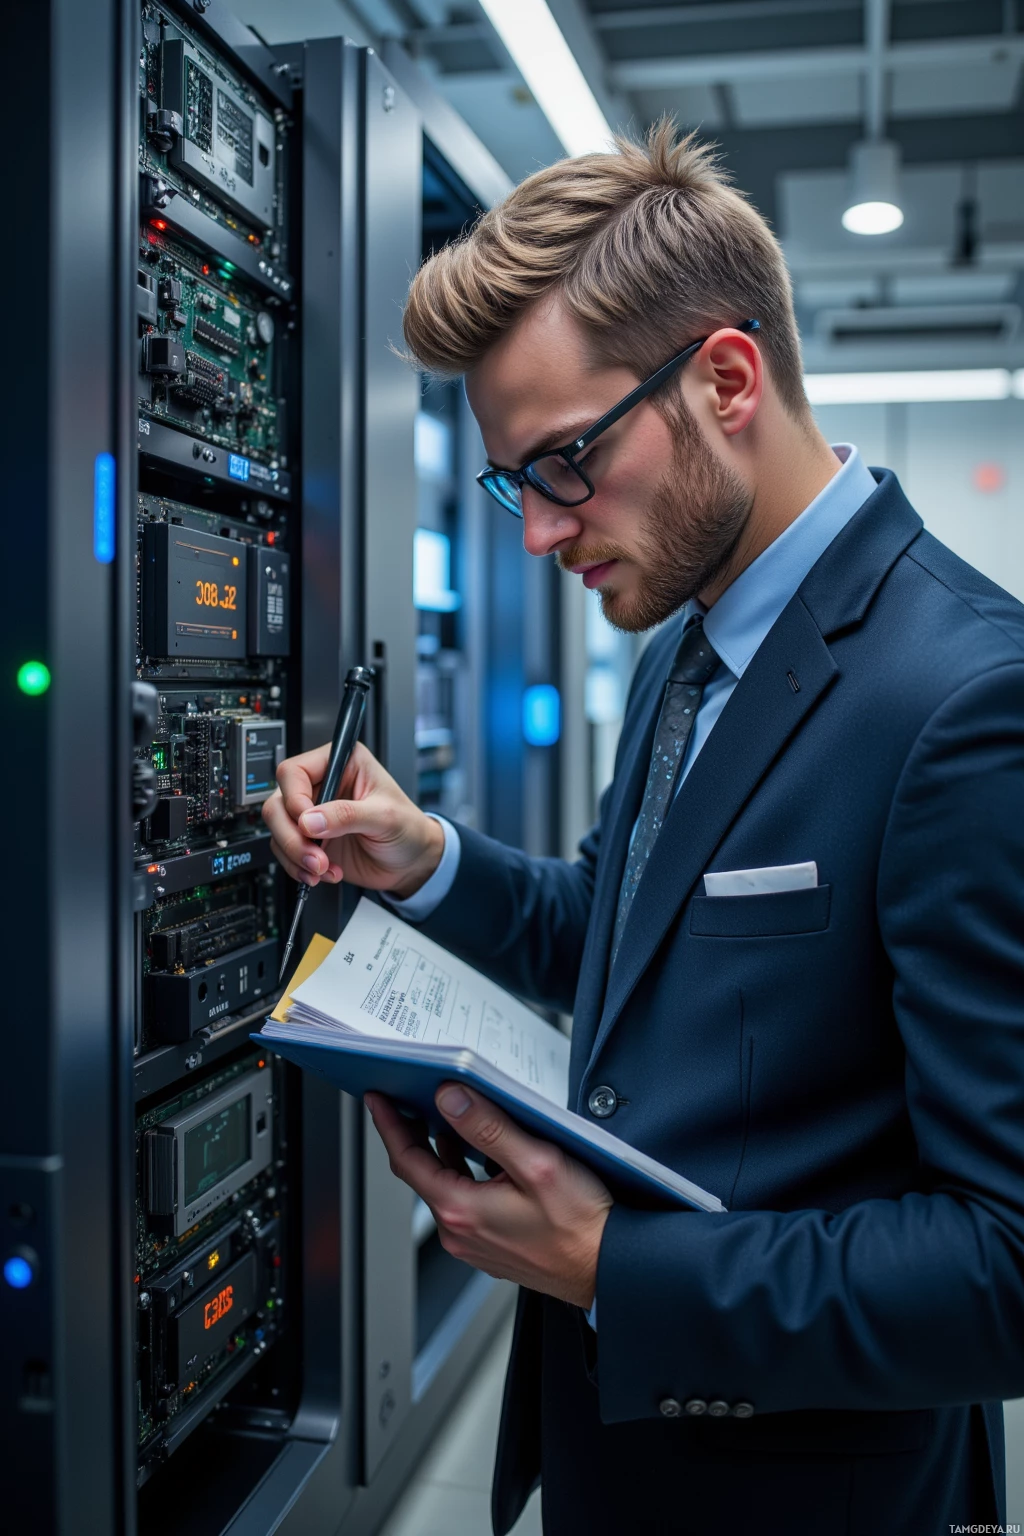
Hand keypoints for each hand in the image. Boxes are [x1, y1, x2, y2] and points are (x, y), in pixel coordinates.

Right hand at [262, 740, 443, 897]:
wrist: (412, 864)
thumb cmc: (409, 829)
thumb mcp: (385, 817)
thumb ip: (348, 815)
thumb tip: (310, 820)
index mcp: (341, 764)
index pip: (295, 772)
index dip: (294, 799)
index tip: (308, 824)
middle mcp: (322, 786)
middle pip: (278, 803)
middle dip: (292, 836)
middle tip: (315, 856)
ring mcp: (313, 815)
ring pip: (278, 830)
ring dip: (295, 855)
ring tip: (323, 869)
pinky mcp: (310, 841)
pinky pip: (286, 852)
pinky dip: (299, 867)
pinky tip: (324, 873)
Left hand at [365, 1085, 612, 1308]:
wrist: (609, 1270)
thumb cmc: (581, 1225)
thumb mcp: (537, 1163)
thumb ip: (489, 1128)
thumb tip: (450, 1099)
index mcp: (462, 1210)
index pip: (407, 1159)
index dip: (389, 1124)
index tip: (377, 1097)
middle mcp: (460, 1232)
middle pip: (421, 1172)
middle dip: (412, 1133)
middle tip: (406, 1097)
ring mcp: (474, 1243)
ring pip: (444, 1186)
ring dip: (440, 1151)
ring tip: (443, 1117)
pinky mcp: (491, 1246)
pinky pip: (463, 1201)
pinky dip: (461, 1172)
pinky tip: (478, 1155)